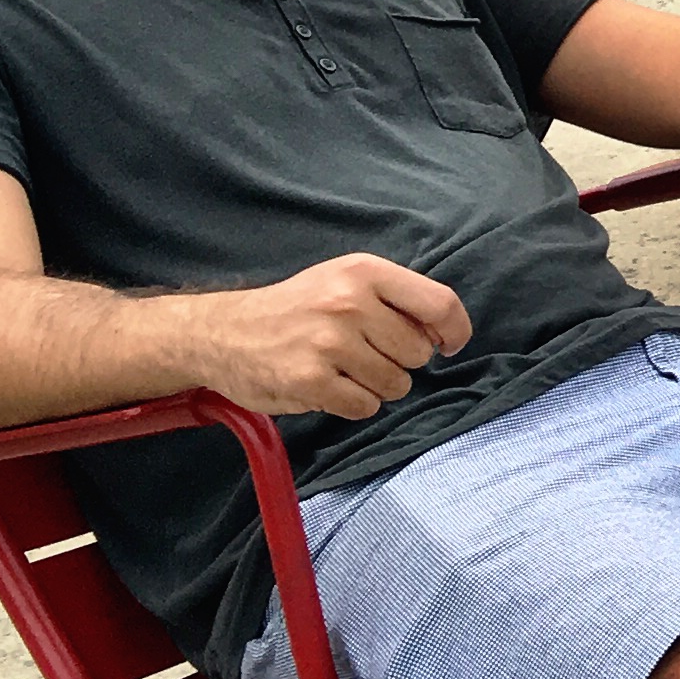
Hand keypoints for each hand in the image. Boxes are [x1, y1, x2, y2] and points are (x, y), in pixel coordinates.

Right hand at [182, 255, 470, 421]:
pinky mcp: (309, 381)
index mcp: (364, 272)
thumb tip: (443, 334)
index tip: (449, 345)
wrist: (224, 332)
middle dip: (400, 360)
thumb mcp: (345, 280)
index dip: (455, 330)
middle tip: (364, 353)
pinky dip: (354, 404)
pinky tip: (329, 386)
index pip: (440, 303)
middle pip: (418, 352)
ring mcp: (328, 343)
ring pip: (395, 384)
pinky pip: (365, 407)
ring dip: (377, 386)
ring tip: (344, 369)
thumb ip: (396, 298)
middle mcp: (349, 303)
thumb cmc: (297, 307)